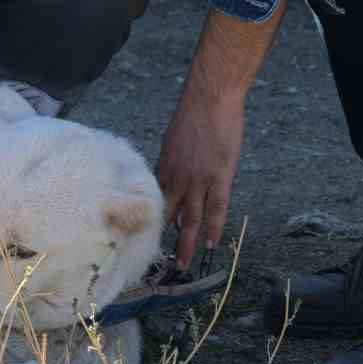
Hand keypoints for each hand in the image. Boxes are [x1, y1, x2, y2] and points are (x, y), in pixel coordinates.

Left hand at [156, 91, 243, 270]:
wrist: (209, 99)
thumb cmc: (190, 116)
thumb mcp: (170, 143)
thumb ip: (167, 165)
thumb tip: (163, 180)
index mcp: (162, 171)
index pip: (153, 204)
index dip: (149, 223)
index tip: (143, 240)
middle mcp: (176, 179)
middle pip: (166, 216)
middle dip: (161, 240)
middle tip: (156, 262)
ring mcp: (198, 180)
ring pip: (190, 219)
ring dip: (186, 243)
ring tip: (182, 265)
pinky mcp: (219, 176)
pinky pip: (216, 208)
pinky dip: (213, 227)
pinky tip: (210, 244)